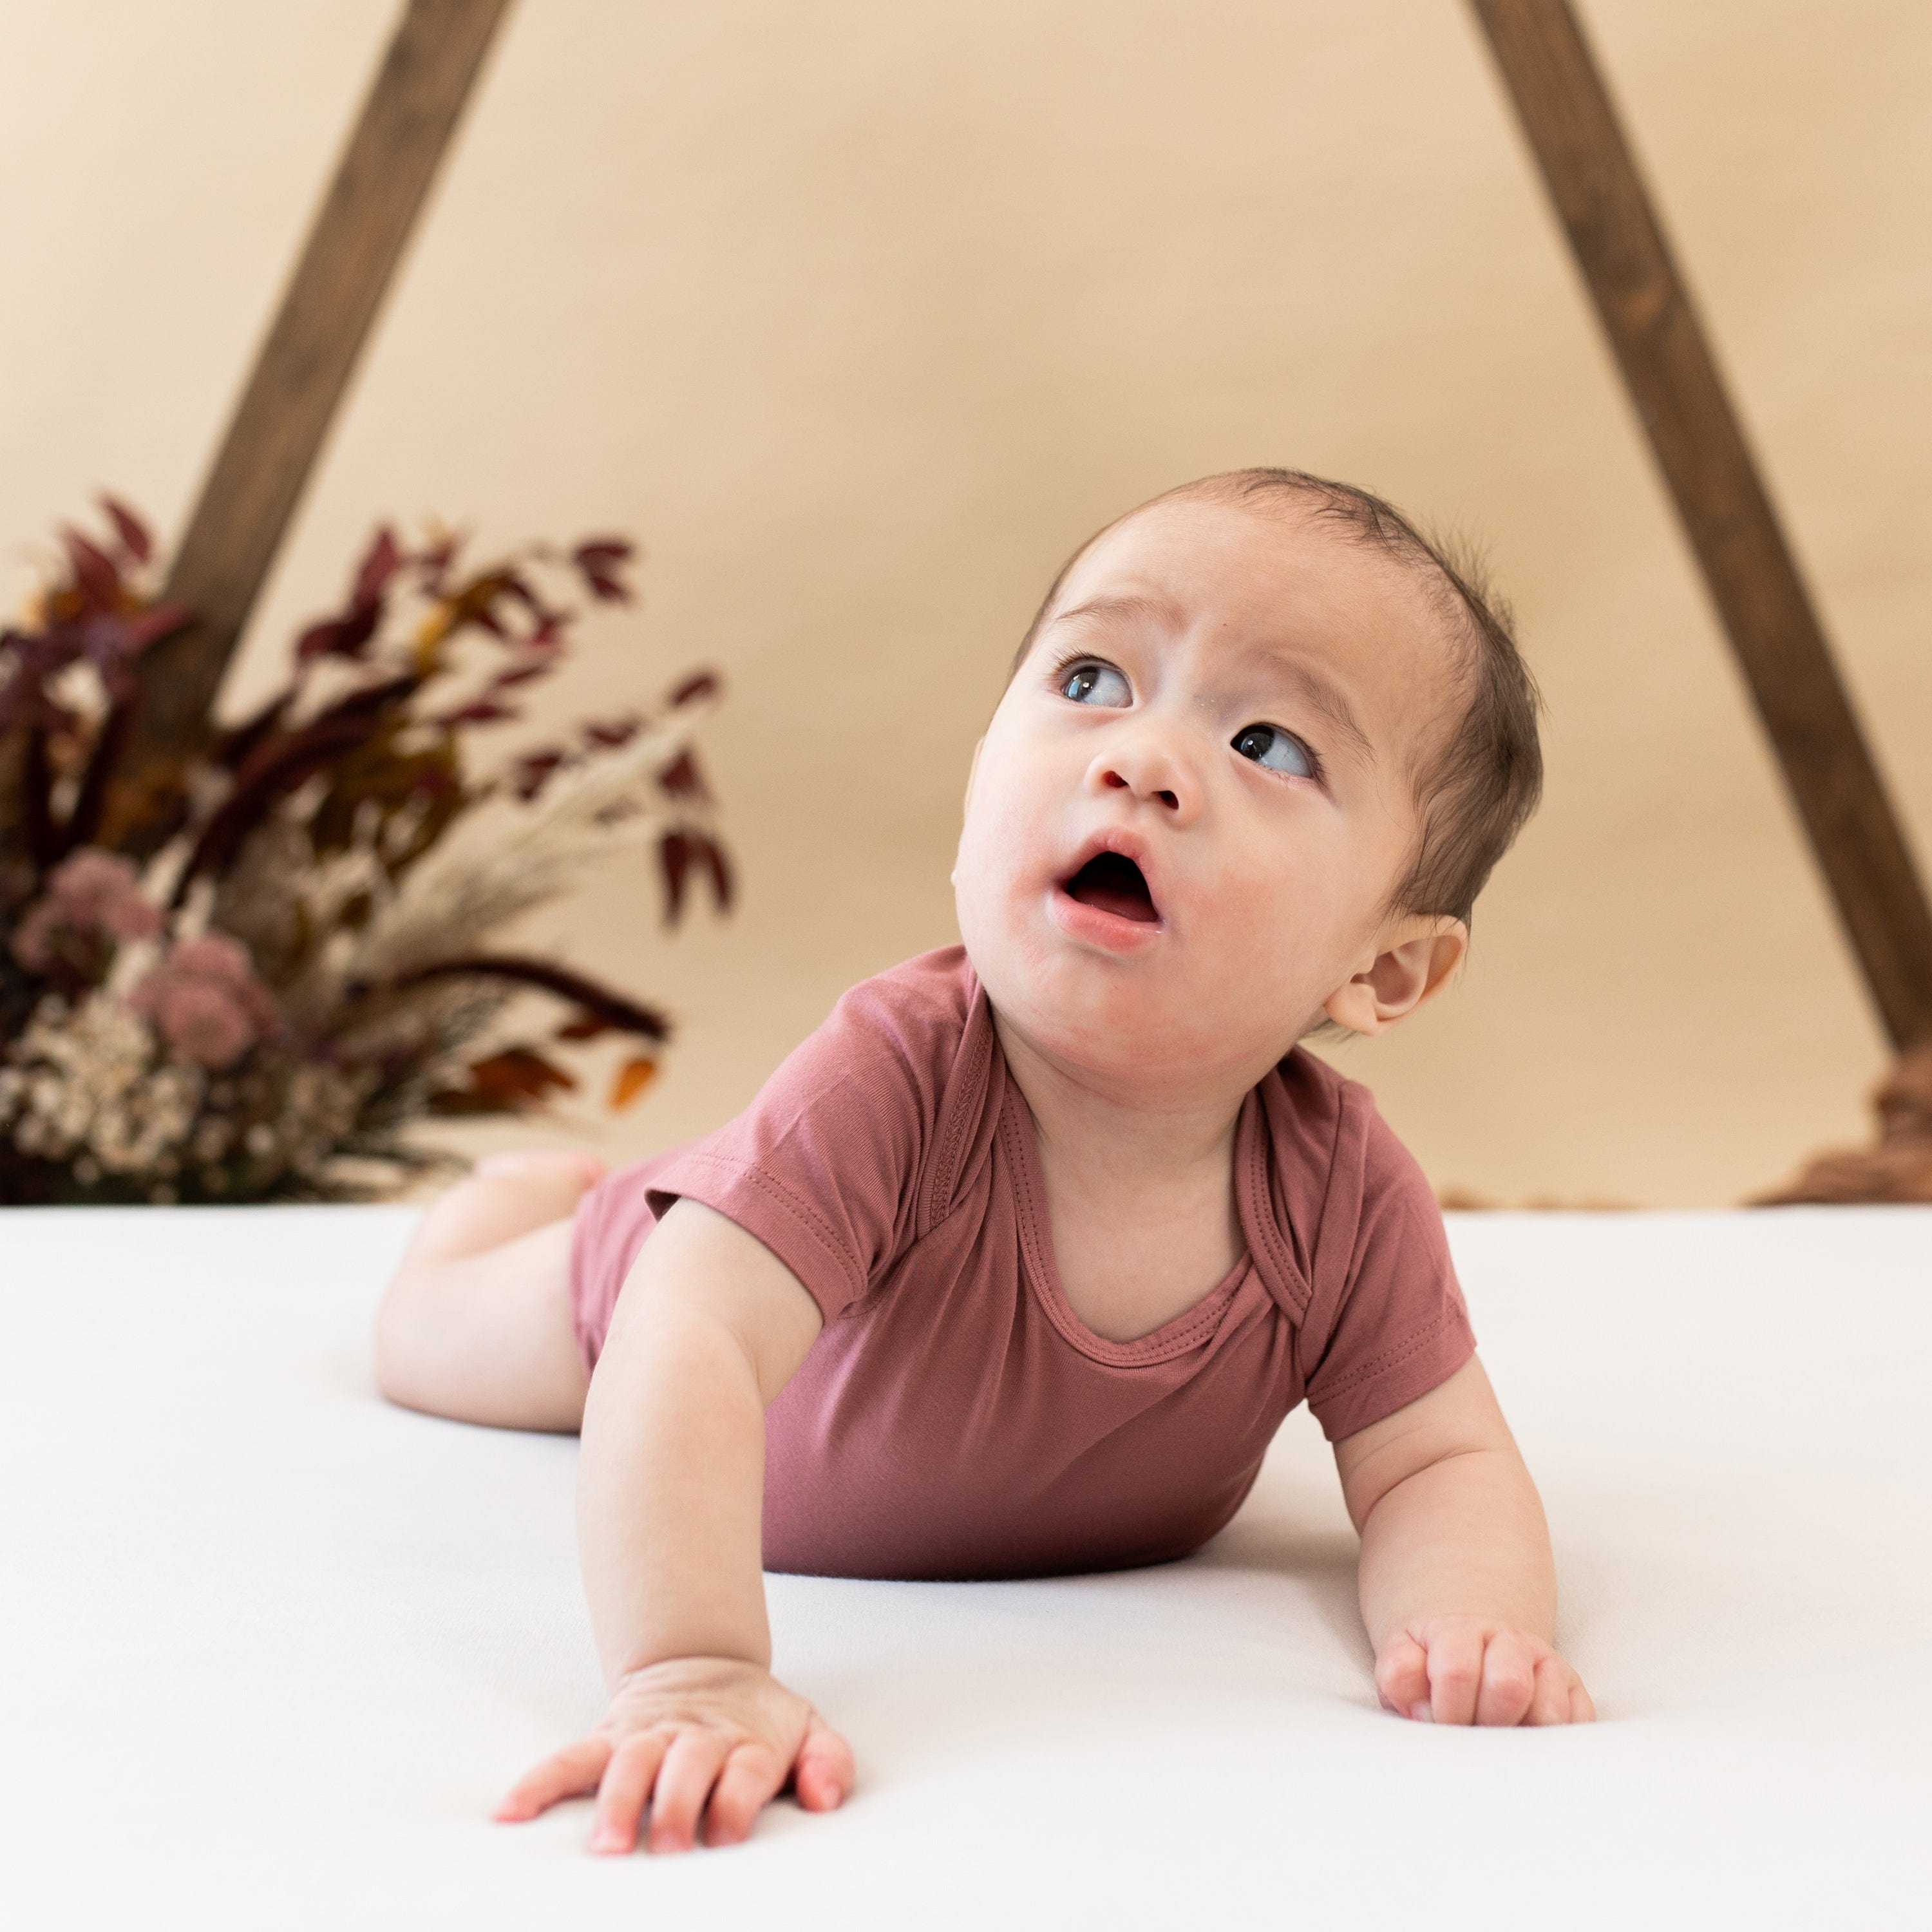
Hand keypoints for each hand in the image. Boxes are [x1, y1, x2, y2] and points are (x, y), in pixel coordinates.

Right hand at [494, 1655, 854, 1852]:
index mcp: (746, 1741)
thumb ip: (828, 1762)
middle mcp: (695, 1737)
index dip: (734, 1799)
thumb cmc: (758, 1721)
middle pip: (684, 1766)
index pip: (743, 1770)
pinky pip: (571, 1758)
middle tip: (665, 1846)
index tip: (724, 1833)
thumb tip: (824, 1799)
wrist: (707, 1664)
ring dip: (616, 1801)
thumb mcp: (808, 1729)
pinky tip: (511, 1810)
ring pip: (628, 1763)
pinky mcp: (611, 1737)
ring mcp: (649, 1736)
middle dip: (675, 1805)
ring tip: (605, 1844)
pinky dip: (540, 1781)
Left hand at [1374, 1614, 1594, 1725]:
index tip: (1439, 1723)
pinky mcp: (1574, 1692)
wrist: (1472, 1644)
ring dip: (1522, 1737)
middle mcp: (1510, 1642)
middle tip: (1472, 1732)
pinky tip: (1527, 1739)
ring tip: (1498, 1738)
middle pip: (1509, 1687)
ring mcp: (1547, 1665)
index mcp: (1460, 1631)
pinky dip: (1554, 1743)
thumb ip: (1399, 1674)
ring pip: (1550, 1712)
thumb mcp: (1404, 1660)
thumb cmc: (1432, 1666)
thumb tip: (1419, 1704)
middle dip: (1485, 1722)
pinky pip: (1578, 1725)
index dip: (1445, 1710)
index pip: (1456, 1672)